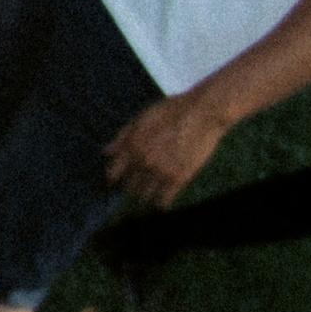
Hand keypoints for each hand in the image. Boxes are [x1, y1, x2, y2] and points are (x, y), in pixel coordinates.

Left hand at [102, 90, 232, 207]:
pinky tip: (162, 196)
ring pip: (144, 196)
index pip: (113, 173)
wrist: (204, 112)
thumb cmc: (173, 110)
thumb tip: (106, 152)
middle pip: (128, 187)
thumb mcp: (142, 117)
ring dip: (145, 195)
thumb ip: (123, 136)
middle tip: (137, 184)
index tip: (117, 181)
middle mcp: (143, 160)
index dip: (114, 179)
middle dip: (131, 187)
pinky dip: (160, 202)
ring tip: (150, 189)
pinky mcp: (179, 178)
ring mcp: (161, 170)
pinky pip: (163, 201)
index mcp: (132, 144)